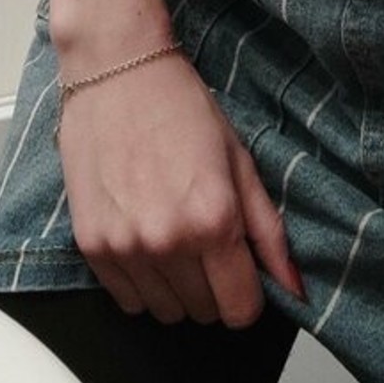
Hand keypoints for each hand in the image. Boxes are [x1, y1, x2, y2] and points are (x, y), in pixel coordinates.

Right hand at [57, 51, 306, 325]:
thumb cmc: (180, 106)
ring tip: (173, 234)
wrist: (114, 69)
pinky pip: (126, 300)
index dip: (247, 294)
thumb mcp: (238, 160)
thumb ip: (268, 230)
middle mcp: (168, 241)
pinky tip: (144, 238)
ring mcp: (125, 247)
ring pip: (165, 312)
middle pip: (203, 313)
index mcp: (213, 220)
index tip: (241, 270)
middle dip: (214, 286)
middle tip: (206, 240)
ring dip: (176, 286)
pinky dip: (140, 282)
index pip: (240, 310)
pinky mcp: (90, 245)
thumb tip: (293, 286)